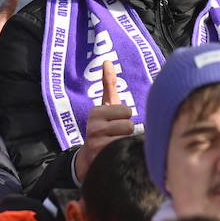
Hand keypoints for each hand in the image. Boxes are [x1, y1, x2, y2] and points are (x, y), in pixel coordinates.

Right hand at [73, 61, 135, 181]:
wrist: (90, 159)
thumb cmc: (103, 128)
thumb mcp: (105, 106)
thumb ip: (108, 84)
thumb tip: (108, 61)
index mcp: (96, 112)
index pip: (126, 110)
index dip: (125, 118)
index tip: (114, 123)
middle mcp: (94, 127)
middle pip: (129, 124)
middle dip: (126, 131)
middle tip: (116, 135)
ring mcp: (97, 143)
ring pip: (127, 137)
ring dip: (125, 142)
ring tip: (116, 144)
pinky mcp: (102, 157)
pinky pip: (124, 149)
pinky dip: (124, 151)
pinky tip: (115, 153)